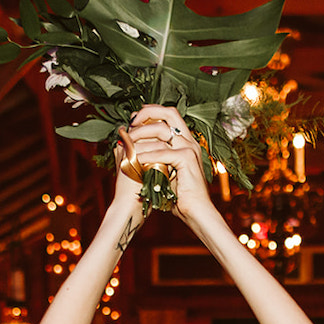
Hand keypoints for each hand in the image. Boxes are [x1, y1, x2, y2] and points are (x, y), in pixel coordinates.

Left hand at [118, 105, 212, 221]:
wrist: (195, 211)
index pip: (168, 114)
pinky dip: (146, 156)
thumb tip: (131, 146)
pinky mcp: (187, 159)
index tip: (133, 120)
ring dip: (141, 136)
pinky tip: (135, 161)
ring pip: (162, 131)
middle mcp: (189, 140)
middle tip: (131, 123)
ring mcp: (190, 148)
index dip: (150, 112)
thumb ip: (153, 156)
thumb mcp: (163, 170)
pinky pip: (162, 152)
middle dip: (147, 113)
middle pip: (169, 112)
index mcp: (185, 141)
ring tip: (127, 144)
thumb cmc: (178, 195)